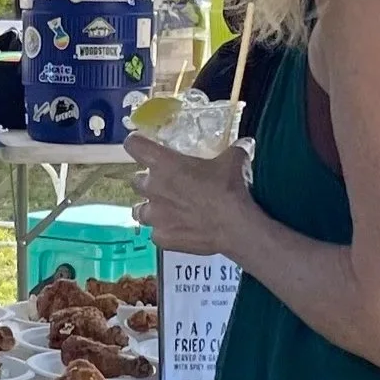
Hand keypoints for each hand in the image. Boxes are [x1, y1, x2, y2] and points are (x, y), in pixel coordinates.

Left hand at [127, 133, 257, 258]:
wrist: (236, 227)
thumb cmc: (230, 189)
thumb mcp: (234, 159)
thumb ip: (234, 148)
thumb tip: (245, 142)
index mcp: (164, 164)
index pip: (134, 146)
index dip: (136, 144)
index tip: (141, 145)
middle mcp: (153, 188)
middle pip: (136, 181)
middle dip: (149, 182)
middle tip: (167, 184)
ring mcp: (154, 215)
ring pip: (140, 209)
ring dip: (151, 207)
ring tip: (168, 210)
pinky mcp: (161, 237)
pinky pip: (155, 232)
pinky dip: (164, 230)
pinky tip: (179, 229)